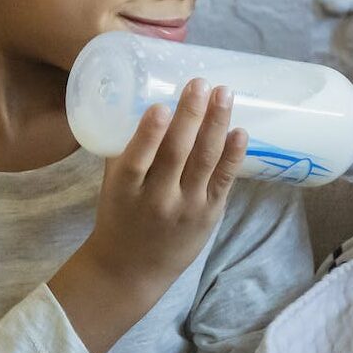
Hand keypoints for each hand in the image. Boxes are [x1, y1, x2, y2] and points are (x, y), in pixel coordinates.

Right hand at [86, 78, 247, 293]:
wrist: (132, 270)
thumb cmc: (120, 217)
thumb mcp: (112, 185)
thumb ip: (125, 149)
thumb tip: (140, 100)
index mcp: (125, 190)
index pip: (137, 160)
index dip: (149, 134)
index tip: (161, 107)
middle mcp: (156, 199)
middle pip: (176, 154)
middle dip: (190, 116)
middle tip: (200, 83)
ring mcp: (186, 207)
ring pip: (204, 162)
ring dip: (216, 125)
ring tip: (224, 94)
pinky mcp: (209, 214)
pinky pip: (223, 181)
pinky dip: (233, 156)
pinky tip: (240, 132)